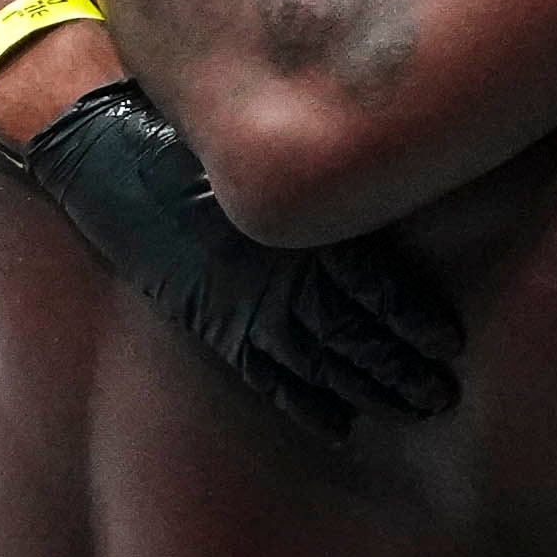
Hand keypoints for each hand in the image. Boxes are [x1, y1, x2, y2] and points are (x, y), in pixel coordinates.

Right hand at [7, 70, 462, 435]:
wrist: (107, 150)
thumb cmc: (189, 132)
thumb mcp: (267, 150)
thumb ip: (321, 180)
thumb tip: (383, 178)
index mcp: (298, 226)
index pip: (377, 288)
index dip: (416, 321)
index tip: (449, 344)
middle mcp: (276, 273)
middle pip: (357, 336)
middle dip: (404, 369)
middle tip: (440, 396)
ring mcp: (241, 304)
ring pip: (320, 364)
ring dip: (368, 390)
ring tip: (410, 410)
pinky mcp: (210, 322)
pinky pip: (267, 376)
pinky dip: (306, 403)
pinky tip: (341, 425)